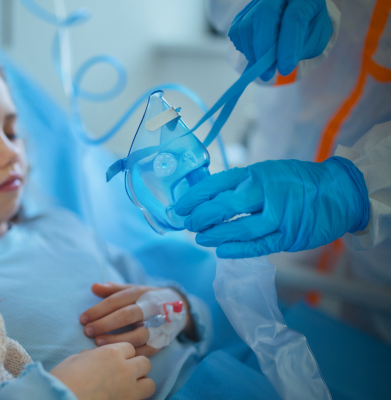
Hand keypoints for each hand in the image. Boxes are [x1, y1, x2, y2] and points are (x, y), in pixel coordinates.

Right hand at [50, 343, 154, 399]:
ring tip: (127, 390)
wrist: (61, 399)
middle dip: (136, 368)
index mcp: (110, 353)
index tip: (115, 363)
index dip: (123, 355)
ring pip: (149, 383)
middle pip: (144, 363)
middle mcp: (124, 369)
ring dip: (141, 385)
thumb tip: (96, 358)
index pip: (129, 348)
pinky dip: (136, 399)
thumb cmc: (63, 380)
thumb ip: (93, 357)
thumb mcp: (76, 360)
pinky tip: (123, 398)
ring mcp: (129, 389)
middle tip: (123, 376)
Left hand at [80, 283, 190, 356]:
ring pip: (137, 334)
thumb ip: (113, 289)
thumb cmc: (146, 299)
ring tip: (97, 343)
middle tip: (87, 331)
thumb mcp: (132, 289)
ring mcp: (157, 325)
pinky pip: (146, 350)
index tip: (82, 319)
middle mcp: (150, 308)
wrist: (179, 308)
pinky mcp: (161, 341)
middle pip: (126, 315)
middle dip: (105, 324)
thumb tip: (93, 287)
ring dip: (116, 340)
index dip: (98, 309)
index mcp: (140, 293)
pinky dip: (130, 353)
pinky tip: (116, 355)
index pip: (117, 300)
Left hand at [174, 157, 369, 257]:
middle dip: (201, 217)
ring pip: (240, 229)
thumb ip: (241, 184)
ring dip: (216, 235)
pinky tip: (221, 251)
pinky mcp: (289, 236)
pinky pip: (258, 246)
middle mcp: (266, 192)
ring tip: (201, 238)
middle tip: (188, 224)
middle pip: (224, 207)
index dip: (195, 196)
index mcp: (257, 174)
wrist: (340, 191)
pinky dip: (237, 250)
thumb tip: (208, 198)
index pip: (217, 183)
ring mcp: (279, 216)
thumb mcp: (267, 173)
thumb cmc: (297, 182)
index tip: (180, 206)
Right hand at [228, 0, 332, 80]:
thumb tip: (274, 63)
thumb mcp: (314, 39)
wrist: (297, 15)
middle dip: (263, 48)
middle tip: (266, 73)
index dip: (287, 46)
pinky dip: (244, 48)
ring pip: (245, 24)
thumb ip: (298, 49)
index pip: (294, 18)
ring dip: (252, 52)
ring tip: (263, 65)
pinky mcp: (244, 11)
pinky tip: (256, 54)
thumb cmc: (308, 28)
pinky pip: (236, 31)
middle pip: (264, 14)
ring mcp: (259, 0)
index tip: (284, 69)